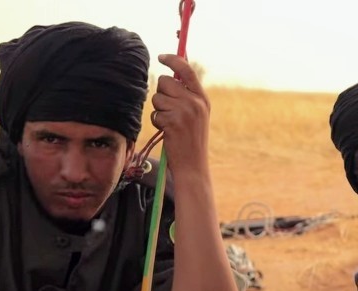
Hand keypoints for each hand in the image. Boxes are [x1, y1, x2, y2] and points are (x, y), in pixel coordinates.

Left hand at [151, 54, 209, 172]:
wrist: (193, 165)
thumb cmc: (192, 140)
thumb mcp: (197, 115)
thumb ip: (188, 95)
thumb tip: (172, 74)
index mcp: (202, 98)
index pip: (186, 70)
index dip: (173, 59)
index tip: (161, 57)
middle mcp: (195, 102)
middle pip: (165, 81)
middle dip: (161, 93)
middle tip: (168, 109)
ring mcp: (184, 111)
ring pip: (157, 97)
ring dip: (159, 110)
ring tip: (170, 124)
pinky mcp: (173, 122)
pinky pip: (155, 114)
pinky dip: (157, 123)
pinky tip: (168, 133)